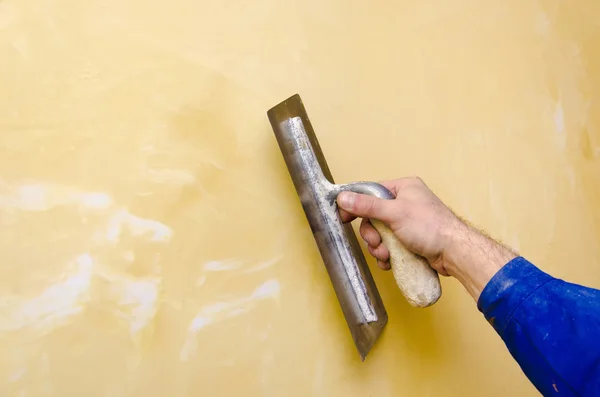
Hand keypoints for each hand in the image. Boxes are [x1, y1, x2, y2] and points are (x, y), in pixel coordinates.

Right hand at [337, 177, 457, 275]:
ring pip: (380, 233)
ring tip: (386, 255)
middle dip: (372, 234)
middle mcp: (405, 202)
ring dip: (378, 247)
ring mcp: (408, 222)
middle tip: (376, 243)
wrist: (455, 253)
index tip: (344, 218)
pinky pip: (389, 245)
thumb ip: (367, 206)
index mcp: (403, 187)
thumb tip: (343, 198)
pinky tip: (390, 261)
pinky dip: (386, 254)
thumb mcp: (394, 213)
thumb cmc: (431, 227)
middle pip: (373, 216)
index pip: (371, 192)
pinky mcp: (410, 239)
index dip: (356, 205)